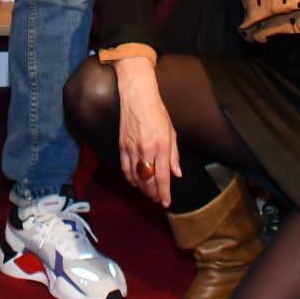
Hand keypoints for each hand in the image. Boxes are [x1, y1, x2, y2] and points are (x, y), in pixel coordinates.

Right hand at [111, 57, 179, 205]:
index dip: (164, 192)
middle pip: (149, 180)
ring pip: (136, 177)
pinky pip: (125, 168)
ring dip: (142, 188)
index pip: (163, 177)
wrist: (137, 96)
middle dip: (154, 193)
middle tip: (157, 199)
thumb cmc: (157, 112)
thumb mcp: (172, 132)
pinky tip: (135, 183)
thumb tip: (177, 174)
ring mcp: (132, 149)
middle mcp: (146, 150)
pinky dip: (130, 178)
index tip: (166, 202)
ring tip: (148, 193)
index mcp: (161, 146)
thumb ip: (174, 155)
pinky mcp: (122, 146)